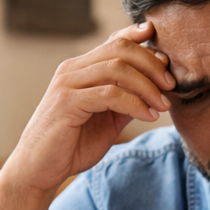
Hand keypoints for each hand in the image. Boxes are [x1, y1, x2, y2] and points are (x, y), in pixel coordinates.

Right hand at [1, 21, 176, 196]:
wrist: (38, 169)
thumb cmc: (71, 145)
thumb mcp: (107, 120)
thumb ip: (126, 101)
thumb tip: (157, 89)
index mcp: (80, 69)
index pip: (113, 41)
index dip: (141, 40)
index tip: (166, 54)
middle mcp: (72, 70)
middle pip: (120, 49)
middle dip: (152, 64)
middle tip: (171, 84)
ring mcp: (67, 83)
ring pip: (117, 68)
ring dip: (147, 85)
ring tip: (162, 104)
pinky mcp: (67, 102)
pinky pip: (109, 93)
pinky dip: (134, 103)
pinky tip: (147, 116)